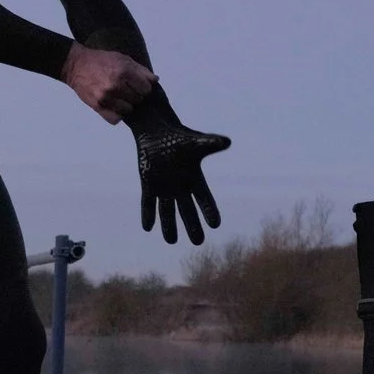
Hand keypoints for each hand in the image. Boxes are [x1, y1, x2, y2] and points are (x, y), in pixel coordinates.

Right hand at [63, 43, 158, 122]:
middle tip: (128, 90)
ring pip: (129, 110)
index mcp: (123, 72)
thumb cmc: (101, 60)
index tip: (139, 85)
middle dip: (136, 95)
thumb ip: (141, 70)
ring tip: (120, 97)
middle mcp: (115, 86)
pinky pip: (115, 119)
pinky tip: (115, 106)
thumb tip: (155, 80)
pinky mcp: (97, 107)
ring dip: (127, 105)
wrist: (76, 65)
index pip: (146, 89)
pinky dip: (117, 115)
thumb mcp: (123, 59)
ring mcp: (106, 98)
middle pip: (138, 100)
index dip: (144, 87)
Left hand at [129, 94, 229, 244]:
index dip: (209, 211)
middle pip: (187, 210)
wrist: (157, 131)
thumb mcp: (195, 142)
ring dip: (168, 226)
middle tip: (198, 242)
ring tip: (171, 241)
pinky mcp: (149, 185)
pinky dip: (148, 214)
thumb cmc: (178, 136)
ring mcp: (164, 187)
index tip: (215, 225)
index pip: (204, 198)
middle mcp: (180, 186)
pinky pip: (149, 203)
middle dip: (192, 226)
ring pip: (167, 211)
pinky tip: (147, 227)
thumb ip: (210, 143)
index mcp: (194, 178)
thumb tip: (227, 141)